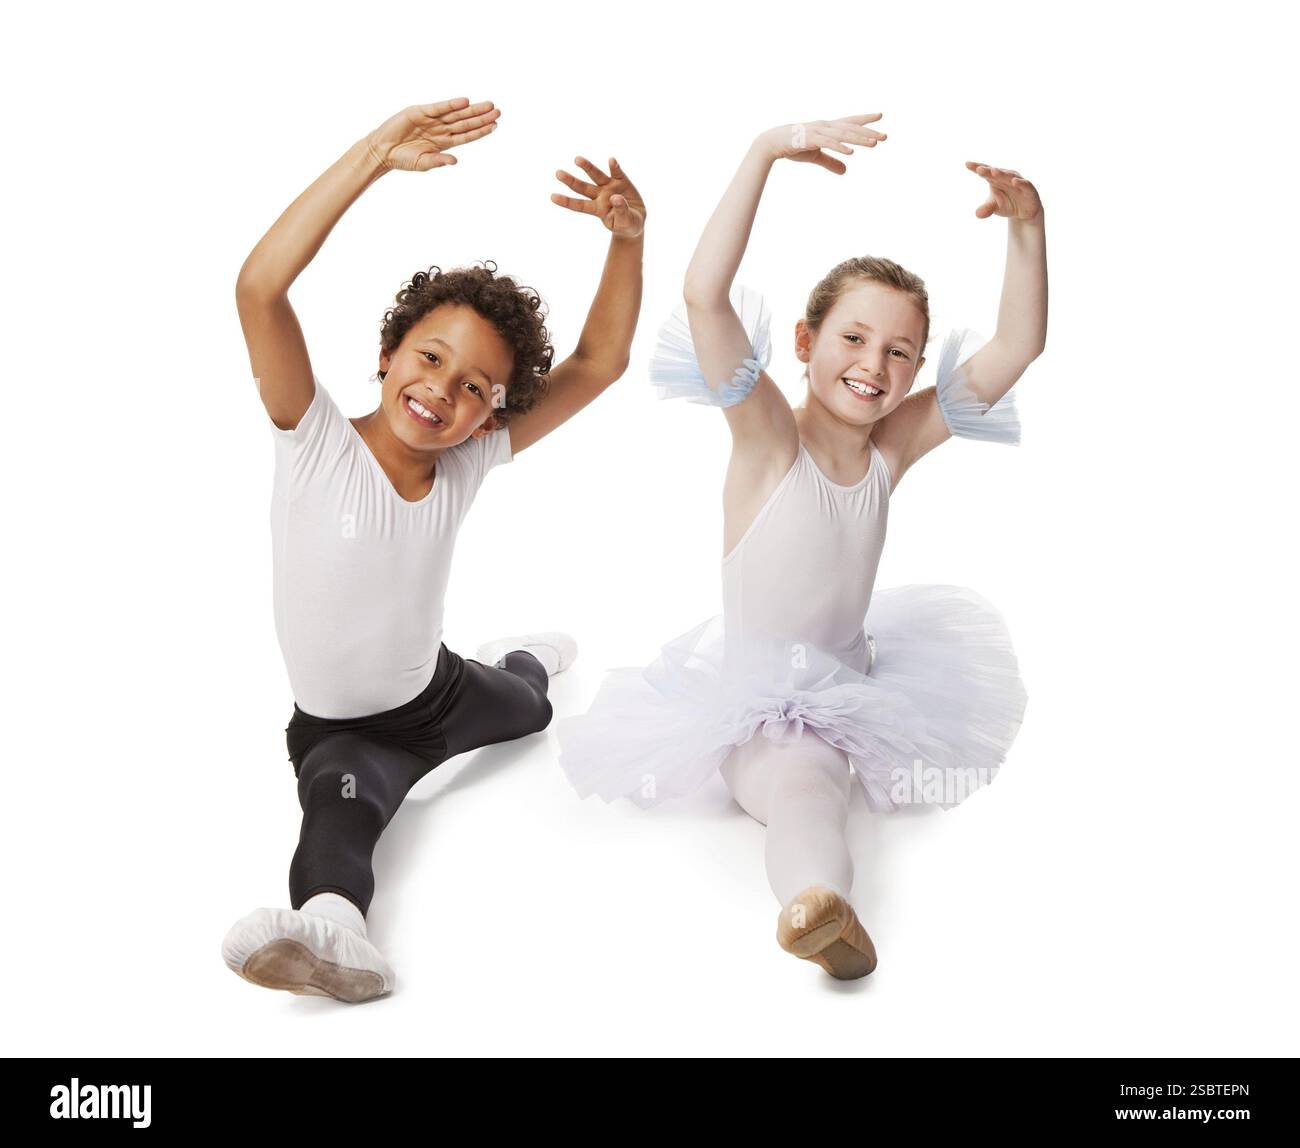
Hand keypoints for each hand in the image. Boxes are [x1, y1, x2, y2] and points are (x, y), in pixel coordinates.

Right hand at [365, 99, 499, 172]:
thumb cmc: (402, 159)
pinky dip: (450, 104)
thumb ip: (438, 161)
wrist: (382, 150)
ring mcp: (431, 120)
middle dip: (481, 117)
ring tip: (488, 105)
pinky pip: (438, 108)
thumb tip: (455, 161)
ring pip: (455, 114)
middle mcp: (440, 129)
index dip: (481, 131)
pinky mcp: (419, 111)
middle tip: (498, 111)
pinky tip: (464, 102)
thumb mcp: (422, 163)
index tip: (495, 126)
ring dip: (472, 109)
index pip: (466, 136)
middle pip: (465, 122)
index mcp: (443, 143)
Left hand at [551, 156, 645, 237]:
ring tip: (577, 160)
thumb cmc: (626, 224)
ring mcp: (609, 186)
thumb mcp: (625, 223)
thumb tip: (616, 197)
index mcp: (597, 209)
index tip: (552, 197)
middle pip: (582, 187)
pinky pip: (616, 172)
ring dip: (587, 167)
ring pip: (596, 175)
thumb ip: (621, 211)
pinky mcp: (621, 180)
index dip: (566, 201)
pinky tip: (611, 160)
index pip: (579, 205)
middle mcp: (600, 195)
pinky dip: (614, 166)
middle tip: (557, 173)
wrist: (636, 220)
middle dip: (571, 181)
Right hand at [755, 115, 885, 172]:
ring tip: (873, 144)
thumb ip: (831, 162)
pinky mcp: (810, 139)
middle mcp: (825, 126)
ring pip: (843, 134)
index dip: (865, 119)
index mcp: (827, 128)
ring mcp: (818, 131)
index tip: (880, 116)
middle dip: (868, 132)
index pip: (850, 122)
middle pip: (851, 128)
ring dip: (858, 139)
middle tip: (885, 137)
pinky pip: (828, 143)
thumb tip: (846, 171)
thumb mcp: (816, 156)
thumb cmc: (794, 147)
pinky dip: (840, 147)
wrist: (772, 143)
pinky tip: (851, 152)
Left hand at [965, 162, 1042, 221]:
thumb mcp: (995, 207)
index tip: (967, 164)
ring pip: (1009, 176)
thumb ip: (986, 209)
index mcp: (995, 179)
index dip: (976, 167)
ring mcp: (1018, 181)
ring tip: (993, 171)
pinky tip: (1014, 181)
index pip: (985, 172)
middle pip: (995, 172)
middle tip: (978, 169)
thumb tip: (977, 214)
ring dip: (1002, 173)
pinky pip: (1024, 184)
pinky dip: (1019, 182)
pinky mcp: (1028, 189)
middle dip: (988, 170)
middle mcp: (1006, 177)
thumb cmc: (1007, 205)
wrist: (1024, 212)